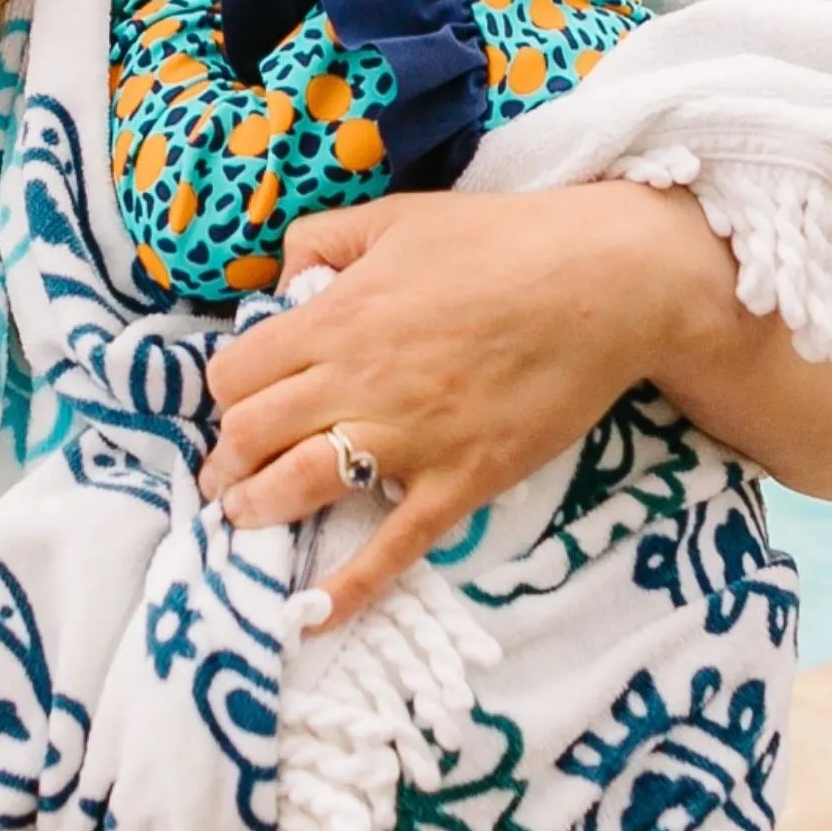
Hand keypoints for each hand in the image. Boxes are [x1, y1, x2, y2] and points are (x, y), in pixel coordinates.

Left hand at [200, 184, 699, 624]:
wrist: (607, 285)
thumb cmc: (503, 242)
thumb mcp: (395, 216)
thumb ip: (320, 241)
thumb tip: (278, 284)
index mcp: (338, 317)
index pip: (234, 374)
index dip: (224, 396)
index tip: (237, 407)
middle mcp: (359, 382)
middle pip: (249, 437)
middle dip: (224, 464)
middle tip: (226, 477)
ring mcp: (410, 438)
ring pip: (296, 490)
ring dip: (255, 513)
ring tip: (248, 521)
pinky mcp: (460, 482)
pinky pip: (391, 548)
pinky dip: (347, 587)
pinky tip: (312, 614)